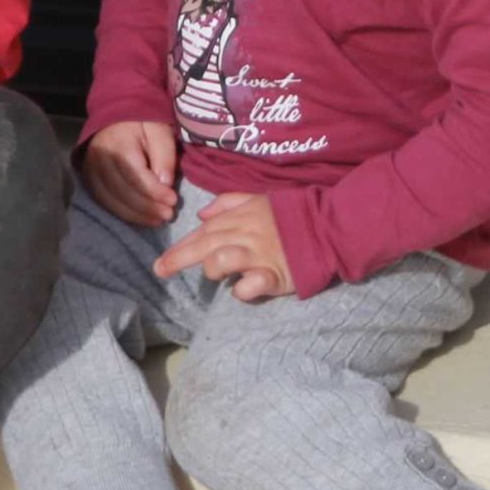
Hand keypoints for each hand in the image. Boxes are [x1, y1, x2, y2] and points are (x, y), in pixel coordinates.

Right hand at [82, 120, 177, 226]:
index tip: (173, 200)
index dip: (154, 192)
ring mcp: (90, 171)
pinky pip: (105, 202)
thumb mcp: (159, 131)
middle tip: (168, 215)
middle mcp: (98, 159)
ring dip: (136, 215)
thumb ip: (164, 155)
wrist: (115, 119)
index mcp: (117, 143)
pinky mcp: (89, 180)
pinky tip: (141, 217)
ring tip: (158, 220)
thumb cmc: (141, 123)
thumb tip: (165, 184)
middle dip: (147, 207)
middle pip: (122, 191)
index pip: (135, 175)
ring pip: (111, 201)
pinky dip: (124, 213)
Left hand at [153, 192, 293, 301]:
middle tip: (160, 271)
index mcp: (242, 216)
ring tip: (215, 273)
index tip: (162, 261)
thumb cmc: (291, 216)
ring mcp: (261, 255)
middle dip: (179, 258)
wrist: (328, 228)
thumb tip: (201, 214)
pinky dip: (242, 289)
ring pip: (221, 259)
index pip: (204, 231)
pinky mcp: (276, 275)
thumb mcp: (259, 200)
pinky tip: (241, 288)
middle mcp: (247, 234)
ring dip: (212, 268)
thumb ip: (229, 203)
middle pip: (205, 245)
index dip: (181, 246)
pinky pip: (250, 285)